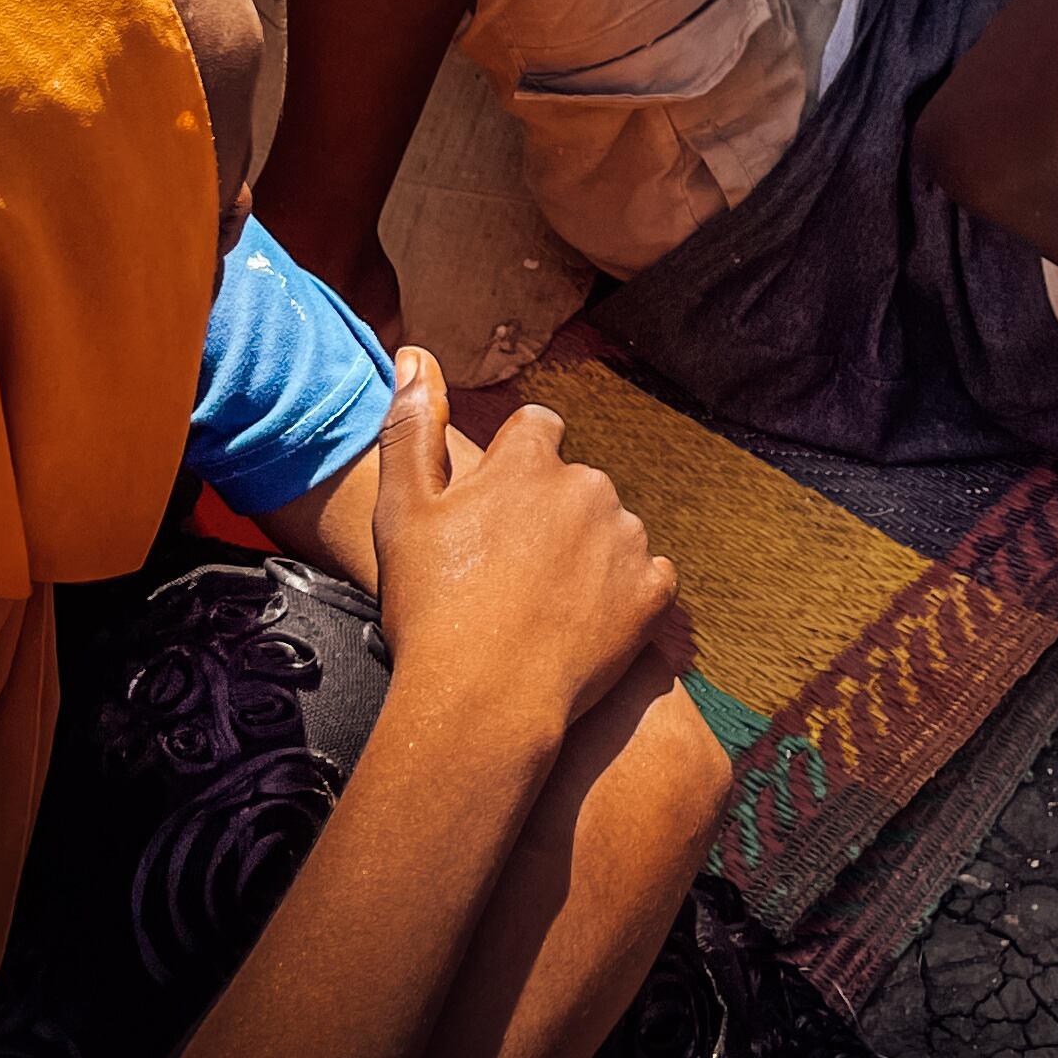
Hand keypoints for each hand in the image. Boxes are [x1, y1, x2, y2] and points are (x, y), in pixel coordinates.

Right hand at [368, 347, 681, 761]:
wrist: (482, 703)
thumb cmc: (431, 609)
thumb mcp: (402, 513)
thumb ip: (411, 428)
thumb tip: (416, 354)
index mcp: (528, 462)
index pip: (538, 428)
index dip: (517, 465)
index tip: (495, 510)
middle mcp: (587, 486)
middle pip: (576, 482)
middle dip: (552, 513)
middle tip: (510, 571)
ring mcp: (627, 540)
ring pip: (614, 528)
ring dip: (589, 553)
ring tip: (544, 604)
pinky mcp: (654, 592)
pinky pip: (648, 578)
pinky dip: (624, 596)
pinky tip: (585, 625)